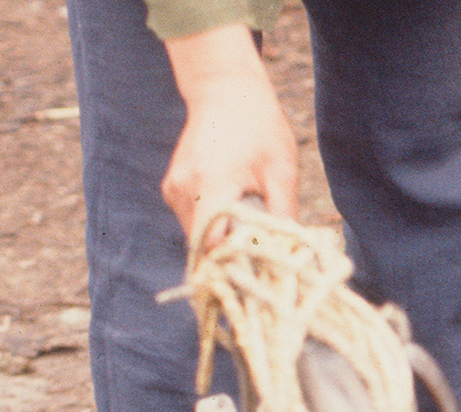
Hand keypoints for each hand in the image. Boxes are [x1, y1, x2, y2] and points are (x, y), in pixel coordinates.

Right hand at [159, 24, 297, 243]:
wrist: (226, 91)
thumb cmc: (260, 127)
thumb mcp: (282, 171)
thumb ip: (282, 216)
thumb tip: (288, 257)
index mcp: (209, 184)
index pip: (211, 246)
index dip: (235, 265)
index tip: (260, 272)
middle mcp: (182, 190)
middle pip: (204, 246)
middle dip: (233, 257)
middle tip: (263, 258)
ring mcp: (173, 189)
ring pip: (197, 237)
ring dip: (224, 241)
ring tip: (251, 230)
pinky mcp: (173, 189)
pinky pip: (193, 222)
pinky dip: (215, 227)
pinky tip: (236, 214)